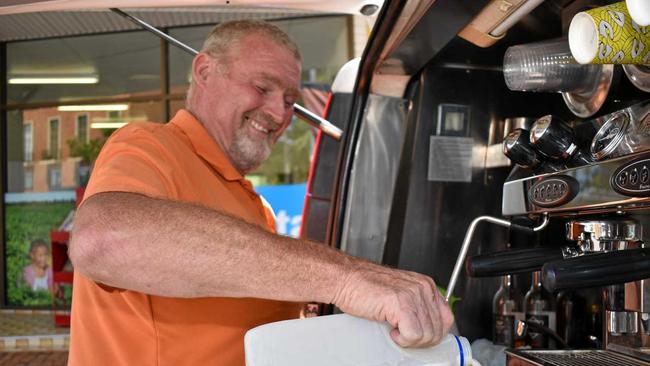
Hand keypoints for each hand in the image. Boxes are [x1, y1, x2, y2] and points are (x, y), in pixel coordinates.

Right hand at [332, 260, 453, 347]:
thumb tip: (428, 330)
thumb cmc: (365, 287)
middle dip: (421, 340)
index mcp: (426, 285)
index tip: (418, 336)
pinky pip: (413, 334)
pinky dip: (402, 339)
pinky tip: (391, 330)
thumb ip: (416, 306)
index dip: (433, 333)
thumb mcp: (399, 294)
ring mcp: (413, 295)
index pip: (447, 319)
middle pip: (437, 330)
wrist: (345, 279)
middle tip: (403, 336)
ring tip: (394, 330)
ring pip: (426, 334)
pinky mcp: (401, 303)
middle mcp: (423, 288)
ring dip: (409, 340)